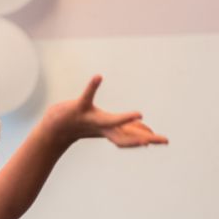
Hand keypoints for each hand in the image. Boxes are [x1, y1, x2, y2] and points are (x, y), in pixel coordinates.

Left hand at [44, 75, 168, 147]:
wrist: (54, 129)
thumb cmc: (82, 125)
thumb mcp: (105, 128)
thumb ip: (125, 127)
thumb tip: (145, 129)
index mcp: (109, 132)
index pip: (131, 137)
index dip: (148, 139)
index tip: (165, 141)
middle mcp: (101, 128)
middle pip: (124, 136)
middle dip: (140, 139)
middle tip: (154, 141)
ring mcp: (90, 118)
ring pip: (109, 121)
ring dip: (123, 119)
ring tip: (139, 113)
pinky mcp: (78, 108)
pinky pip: (87, 96)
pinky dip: (92, 87)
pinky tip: (98, 77)